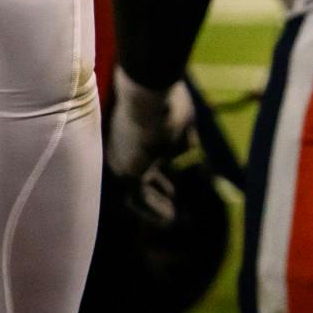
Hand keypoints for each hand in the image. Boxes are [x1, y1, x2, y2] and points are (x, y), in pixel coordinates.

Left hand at [106, 68, 194, 224]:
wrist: (147, 93)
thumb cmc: (166, 98)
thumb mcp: (180, 119)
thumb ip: (182, 137)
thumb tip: (190, 152)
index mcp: (130, 135)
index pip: (144, 158)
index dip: (159, 171)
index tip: (172, 181)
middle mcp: (122, 151)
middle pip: (139, 177)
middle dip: (157, 188)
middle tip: (172, 196)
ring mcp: (123, 163)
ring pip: (138, 192)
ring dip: (155, 205)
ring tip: (171, 218)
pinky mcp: (130, 173)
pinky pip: (141, 198)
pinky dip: (154, 209)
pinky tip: (169, 218)